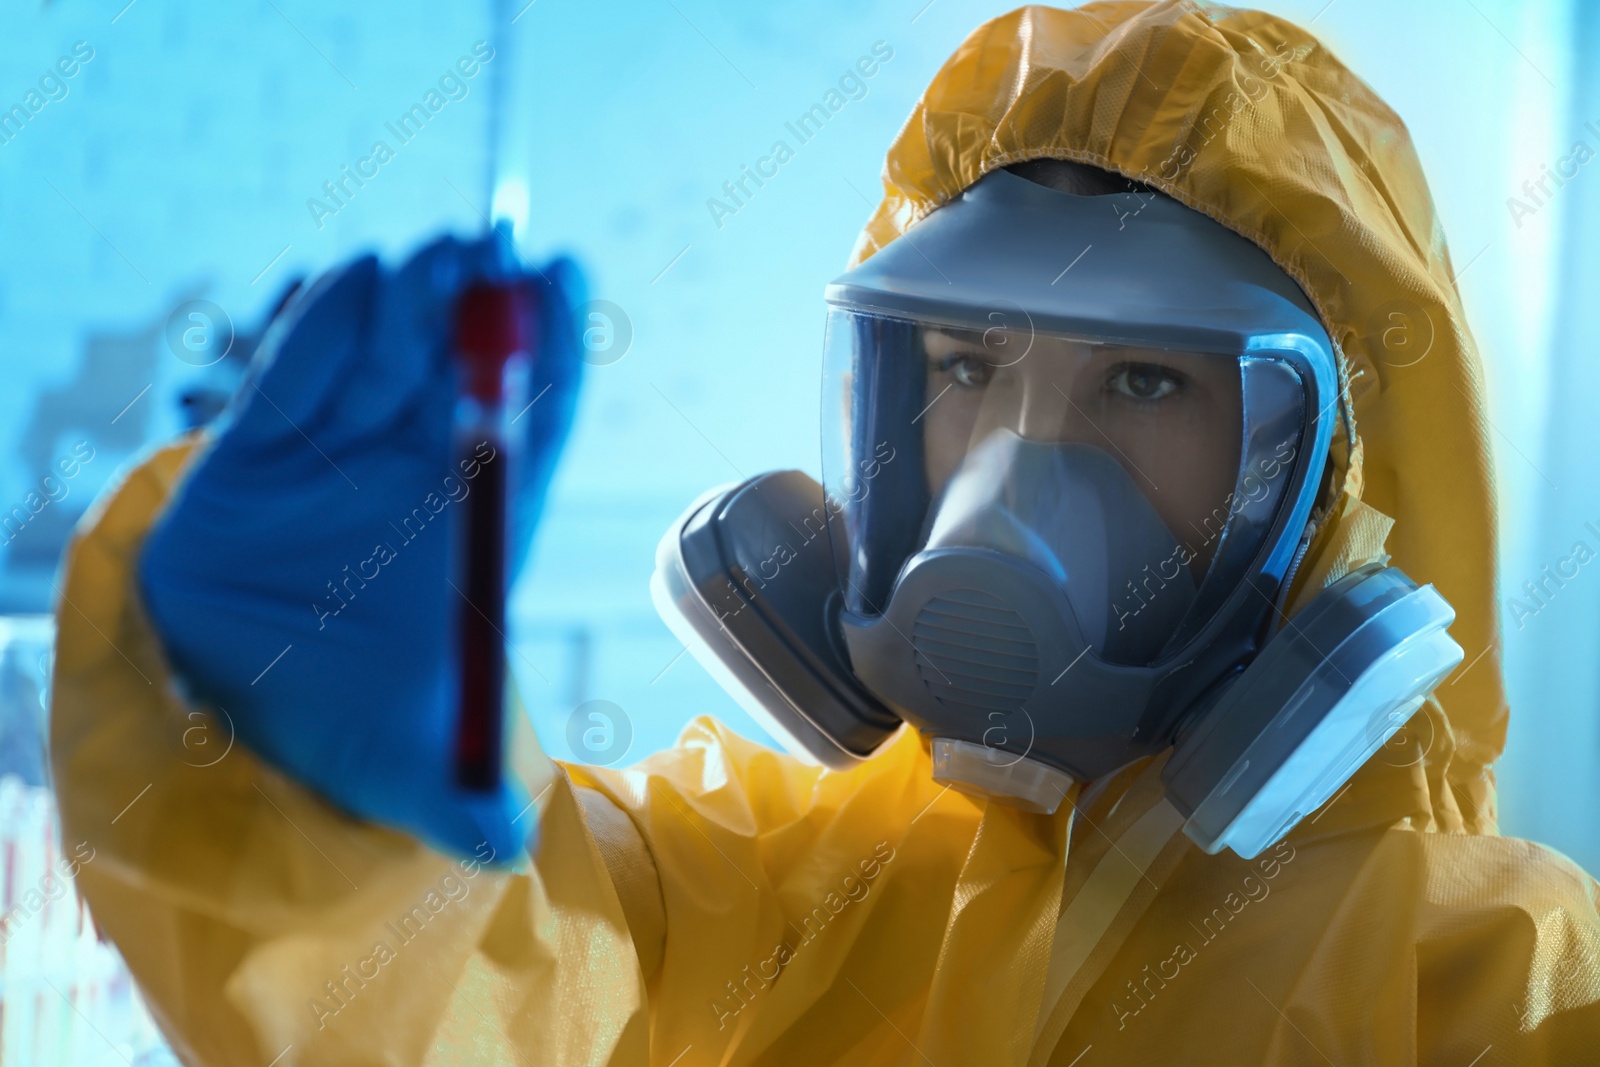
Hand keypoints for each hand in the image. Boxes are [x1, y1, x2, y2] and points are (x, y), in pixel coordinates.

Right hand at [137, 234, 583, 859]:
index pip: (537, 421)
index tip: (565, 277)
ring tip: (430, 270)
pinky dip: (328, 320)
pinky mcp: (268, 439)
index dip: (554, 352)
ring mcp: (347, 446)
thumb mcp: (410, 772)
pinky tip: (355, 284)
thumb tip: (501, 849)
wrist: (239, 711)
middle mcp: (424, 472)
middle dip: (487, 305)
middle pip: (473, 362)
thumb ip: (458, 804)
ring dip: (417, 300)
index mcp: (480, 525)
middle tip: (489, 258)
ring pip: (396, 345)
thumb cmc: (350, 725)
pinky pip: (303, 363)